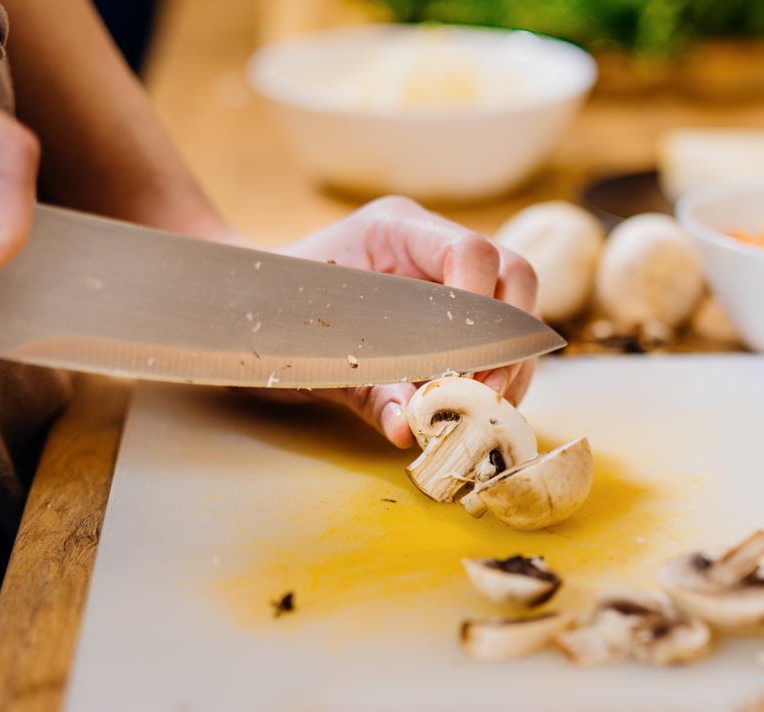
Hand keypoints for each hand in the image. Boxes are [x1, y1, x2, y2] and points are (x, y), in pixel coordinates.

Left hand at [276, 196, 540, 447]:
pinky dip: (496, 374)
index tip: (465, 367)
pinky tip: (477, 409)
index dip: (481, 307)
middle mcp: (430, 245)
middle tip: (486, 398)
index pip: (469, 250)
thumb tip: (409, 430)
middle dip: (510, 343)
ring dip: (509, 365)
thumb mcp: (314, 357)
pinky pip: (497, 337)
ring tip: (484, 413)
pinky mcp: (452, 311)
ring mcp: (446, 274)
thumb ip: (367, 391)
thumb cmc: (273, 317)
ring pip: (515, 309)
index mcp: (394, 229)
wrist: (249, 311)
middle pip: (512, 274)